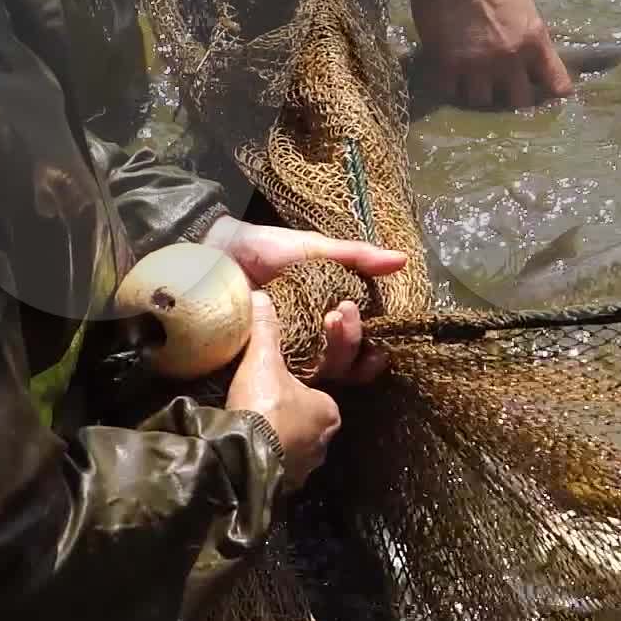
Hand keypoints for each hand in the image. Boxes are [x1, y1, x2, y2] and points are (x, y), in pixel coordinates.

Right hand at [223, 294, 347, 482]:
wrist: (241, 458)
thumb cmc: (263, 406)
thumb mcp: (263, 361)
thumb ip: (266, 329)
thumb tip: (260, 296)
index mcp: (329, 410)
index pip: (324, 388)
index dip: (307, 378)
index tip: (285, 375)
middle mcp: (324, 442)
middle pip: (310, 416)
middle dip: (294, 406)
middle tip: (268, 396)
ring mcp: (305, 466)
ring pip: (296, 442)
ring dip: (282, 431)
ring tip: (256, 418)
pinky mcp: (285, 483)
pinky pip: (281, 462)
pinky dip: (270, 452)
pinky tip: (252, 442)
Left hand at [225, 228, 400, 389]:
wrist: (217, 250)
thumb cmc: (265, 248)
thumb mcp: (315, 249)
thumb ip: (357, 257)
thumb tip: (403, 260)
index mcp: (324, 318)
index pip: (354, 346)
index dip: (368, 350)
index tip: (378, 344)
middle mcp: (306, 341)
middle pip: (340, 362)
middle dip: (350, 341)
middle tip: (343, 312)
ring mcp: (281, 353)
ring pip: (317, 371)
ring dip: (333, 352)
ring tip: (329, 319)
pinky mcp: (255, 359)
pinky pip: (281, 372)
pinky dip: (296, 366)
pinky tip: (302, 349)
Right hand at [411, 0, 574, 110]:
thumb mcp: (523, 2)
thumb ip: (528, 31)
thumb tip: (530, 48)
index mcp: (534, 41)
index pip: (557, 84)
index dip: (553, 90)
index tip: (547, 90)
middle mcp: (510, 59)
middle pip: (519, 102)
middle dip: (512, 95)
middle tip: (503, 86)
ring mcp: (478, 65)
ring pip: (481, 101)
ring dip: (478, 92)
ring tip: (471, 81)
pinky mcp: (448, 64)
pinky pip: (450, 91)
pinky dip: (449, 85)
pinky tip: (448, 75)